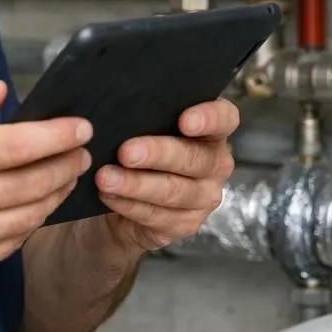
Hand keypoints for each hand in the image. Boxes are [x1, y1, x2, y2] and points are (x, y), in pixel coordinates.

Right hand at [0, 81, 92, 284]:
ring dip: (58, 191)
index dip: (58, 135)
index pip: (18, 145)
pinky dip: (35, 217)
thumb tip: (0, 91)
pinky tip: (39, 201)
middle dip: (68, 163)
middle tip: (83, 150)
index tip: (82, 127)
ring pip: (34, 213)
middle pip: (36, 181)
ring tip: (67, 173)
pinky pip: (18, 238)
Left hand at [95, 98, 237, 252]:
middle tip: (126, 152)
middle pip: (193, 157)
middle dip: (157, 153)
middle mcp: (216, 163)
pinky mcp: (187, 223)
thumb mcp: (143, 129)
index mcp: (212, 130)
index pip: (225, 118)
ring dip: (136, 184)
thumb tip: (120, 108)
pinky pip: (158, 215)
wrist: (128, 199)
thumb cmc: (139, 150)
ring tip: (106, 178)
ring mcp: (205, 196)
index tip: (185, 121)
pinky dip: (130, 205)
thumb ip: (145, 117)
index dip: (209, 118)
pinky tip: (109, 196)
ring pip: (173, 190)